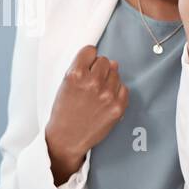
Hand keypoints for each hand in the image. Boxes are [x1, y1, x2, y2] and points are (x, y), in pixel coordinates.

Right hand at [44, 45, 127, 185]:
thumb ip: (82, 68)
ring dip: (108, 80)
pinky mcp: (117, 106)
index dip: (88, 59)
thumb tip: (108, 61)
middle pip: (105, 60)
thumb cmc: (64, 111)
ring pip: (115, 72)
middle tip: (91, 83)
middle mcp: (93, 83)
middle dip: (99, 69)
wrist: (67, 138)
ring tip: (97, 94)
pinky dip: (117, 92)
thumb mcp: (65, 84)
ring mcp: (107, 95)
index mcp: (76, 75)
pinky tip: (105, 100)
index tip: (87, 66)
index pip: (90, 50)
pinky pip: (124, 88)